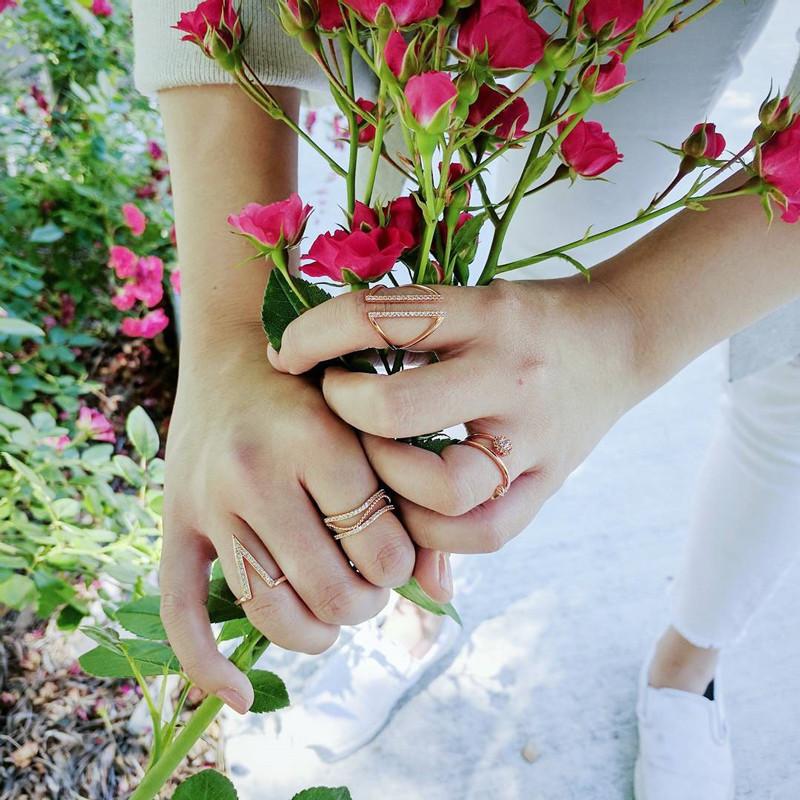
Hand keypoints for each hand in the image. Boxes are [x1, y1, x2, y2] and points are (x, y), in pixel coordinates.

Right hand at [160, 331, 450, 713]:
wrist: (237, 349)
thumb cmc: (323, 387)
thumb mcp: (373, 424)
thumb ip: (412, 497)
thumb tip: (442, 595)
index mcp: (318, 440)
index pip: (380, 550)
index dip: (401, 569)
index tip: (397, 558)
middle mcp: (256, 471)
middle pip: (329, 592)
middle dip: (364, 604)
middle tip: (368, 587)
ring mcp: (209, 499)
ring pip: (270, 611)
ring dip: (315, 632)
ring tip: (332, 613)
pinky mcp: (177, 520)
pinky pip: (181, 610)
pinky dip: (207, 665)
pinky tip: (236, 697)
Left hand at [267, 277, 641, 553]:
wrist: (620, 341)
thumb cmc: (529, 320)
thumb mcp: (476, 300)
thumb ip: (409, 328)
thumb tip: (317, 359)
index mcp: (486, 314)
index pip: (378, 317)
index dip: (313, 335)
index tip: (285, 352)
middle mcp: (509, 374)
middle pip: (395, 411)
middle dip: (343, 412)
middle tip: (334, 405)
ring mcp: (533, 438)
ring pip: (439, 488)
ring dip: (386, 482)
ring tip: (374, 464)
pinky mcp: (548, 484)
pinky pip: (484, 533)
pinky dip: (434, 533)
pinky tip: (412, 510)